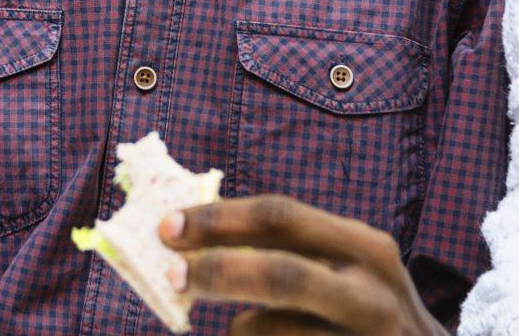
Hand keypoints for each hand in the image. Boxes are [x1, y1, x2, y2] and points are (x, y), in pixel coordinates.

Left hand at [162, 195, 443, 333]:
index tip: (167, 226)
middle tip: (172, 275)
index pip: (280, 217)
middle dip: (218, 271)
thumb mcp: (345, 267)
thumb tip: (191, 235)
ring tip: (243, 327)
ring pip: (275, 332)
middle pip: (281, 274)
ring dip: (242, 329)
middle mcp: (373, 295)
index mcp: (365, 247)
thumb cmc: (365, 308)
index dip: (218, 219)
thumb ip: (288, 248)